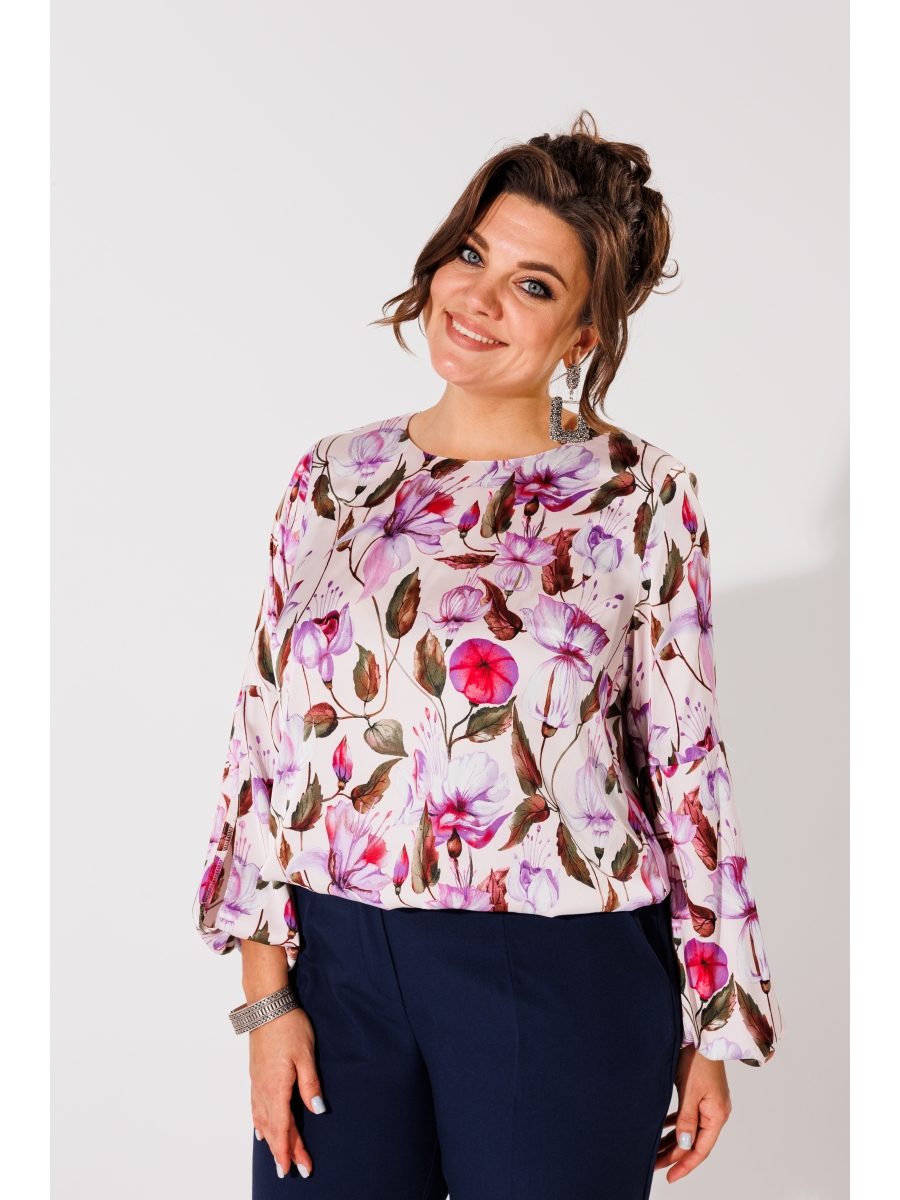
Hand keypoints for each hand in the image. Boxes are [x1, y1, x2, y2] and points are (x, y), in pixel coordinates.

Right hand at [249, 1005, 324, 1178]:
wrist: (267, 1005)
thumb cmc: (289, 1026)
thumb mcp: (306, 1055)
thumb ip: (310, 1085)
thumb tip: (317, 1111)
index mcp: (276, 1087)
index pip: (284, 1127)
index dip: (290, 1149)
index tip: (296, 1168)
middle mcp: (263, 1089)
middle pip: (274, 1128)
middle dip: (284, 1149)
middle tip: (294, 1169)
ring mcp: (257, 1081)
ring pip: (263, 1119)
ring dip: (272, 1139)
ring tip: (279, 1156)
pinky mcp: (255, 1074)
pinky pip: (255, 1106)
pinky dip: (259, 1123)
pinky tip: (260, 1130)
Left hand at [655, 1046, 730, 1182]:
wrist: (702, 1034)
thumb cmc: (698, 1060)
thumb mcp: (689, 1092)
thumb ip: (686, 1120)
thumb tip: (683, 1145)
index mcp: (717, 1115)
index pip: (701, 1149)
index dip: (685, 1165)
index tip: (670, 1176)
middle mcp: (716, 1112)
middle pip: (695, 1141)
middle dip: (675, 1155)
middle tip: (655, 1165)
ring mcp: (709, 1104)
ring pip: (690, 1130)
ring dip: (674, 1141)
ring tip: (656, 1151)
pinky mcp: (701, 1095)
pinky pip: (688, 1117)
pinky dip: (676, 1125)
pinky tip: (664, 1129)